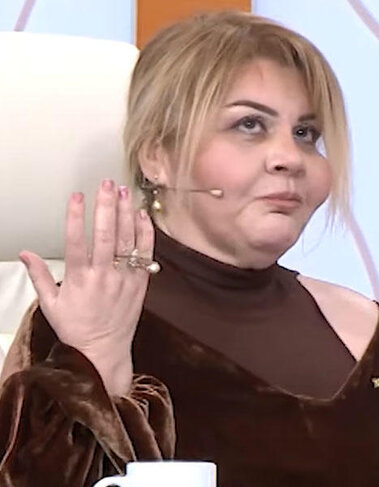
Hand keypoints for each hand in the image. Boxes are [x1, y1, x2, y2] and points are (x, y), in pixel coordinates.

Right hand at [19, 180, 154, 395]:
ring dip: (126, 214)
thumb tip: (26, 253)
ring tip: (125, 191)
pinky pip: (146, 254)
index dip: (76, 217)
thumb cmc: (77, 328)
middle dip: (106, 207)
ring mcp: (125, 278)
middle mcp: (104, 276)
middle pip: (105, 235)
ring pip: (127, 240)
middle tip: (107, 185)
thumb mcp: (50, 304)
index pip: (76, 241)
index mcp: (79, 279)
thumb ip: (39, 275)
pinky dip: (145, 234)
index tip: (77, 196)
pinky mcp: (140, 281)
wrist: (104, 350)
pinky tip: (141, 215)